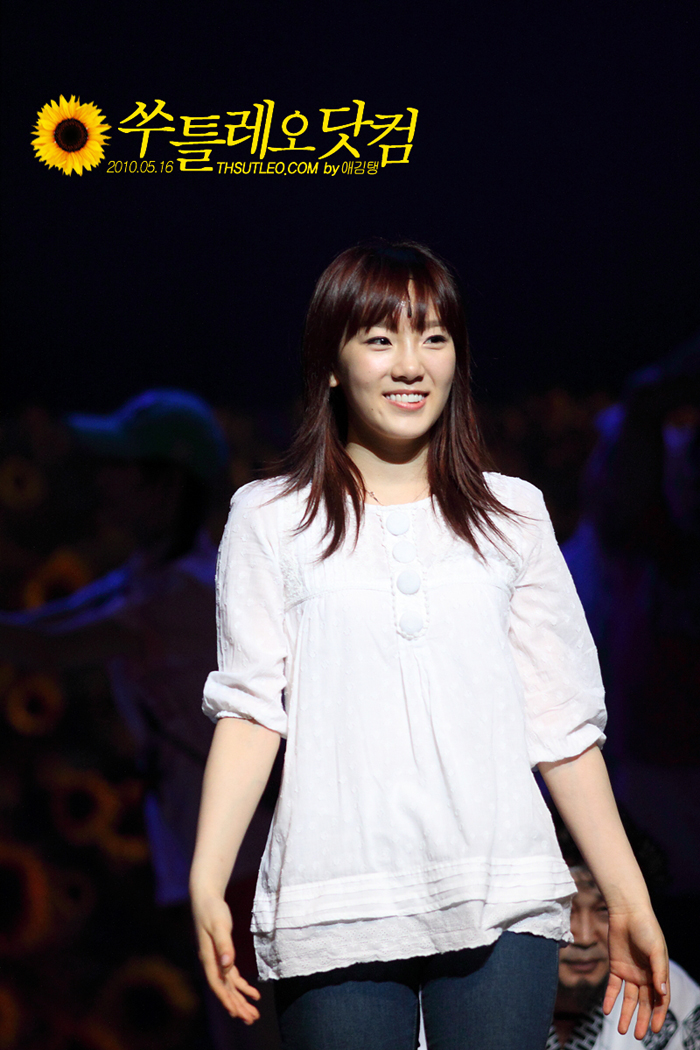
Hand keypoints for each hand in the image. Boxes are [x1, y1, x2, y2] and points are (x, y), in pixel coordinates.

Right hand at [192, 892, 260, 1023]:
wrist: (205, 899)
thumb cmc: (212, 910)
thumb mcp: (219, 925)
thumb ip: (224, 944)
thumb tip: (227, 965)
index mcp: (208, 958)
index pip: (217, 984)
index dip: (226, 1000)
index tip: (237, 1013)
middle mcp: (211, 963)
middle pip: (224, 990)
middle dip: (237, 1005)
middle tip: (251, 1019)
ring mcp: (217, 961)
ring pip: (229, 986)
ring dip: (240, 1000)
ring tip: (253, 1014)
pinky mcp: (223, 956)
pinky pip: (232, 977)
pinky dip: (242, 986)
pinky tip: (253, 994)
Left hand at [603, 909, 669, 1038]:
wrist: (627, 912)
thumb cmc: (646, 929)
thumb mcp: (656, 950)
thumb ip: (659, 971)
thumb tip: (662, 993)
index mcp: (658, 974)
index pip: (659, 1000)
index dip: (658, 1015)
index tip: (654, 1030)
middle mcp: (645, 976)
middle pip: (643, 1003)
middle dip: (641, 1019)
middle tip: (637, 1036)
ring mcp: (630, 973)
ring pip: (628, 999)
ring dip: (625, 1014)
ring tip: (622, 1030)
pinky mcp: (616, 967)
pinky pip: (613, 987)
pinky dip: (609, 998)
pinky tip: (606, 1010)